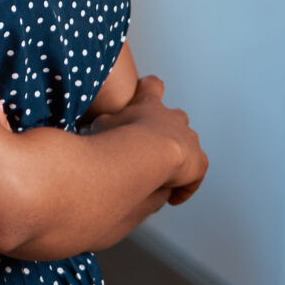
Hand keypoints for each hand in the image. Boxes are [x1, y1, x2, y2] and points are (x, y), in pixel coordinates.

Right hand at [89, 74, 206, 203]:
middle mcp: (173, 118)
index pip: (152, 85)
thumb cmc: (119, 136)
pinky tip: (173, 198)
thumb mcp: (99, 124)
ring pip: (188, 145)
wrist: (148, 153)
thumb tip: (87, 128)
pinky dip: (185, 186)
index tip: (147, 90)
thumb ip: (100, 124)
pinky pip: (194, 175)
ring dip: (177, 157)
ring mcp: (188, 140)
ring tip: (163, 175)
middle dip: (166, 128)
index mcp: (148, 104)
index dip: (150, 88)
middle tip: (152, 144)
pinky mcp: (198, 162)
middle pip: (176, 117)